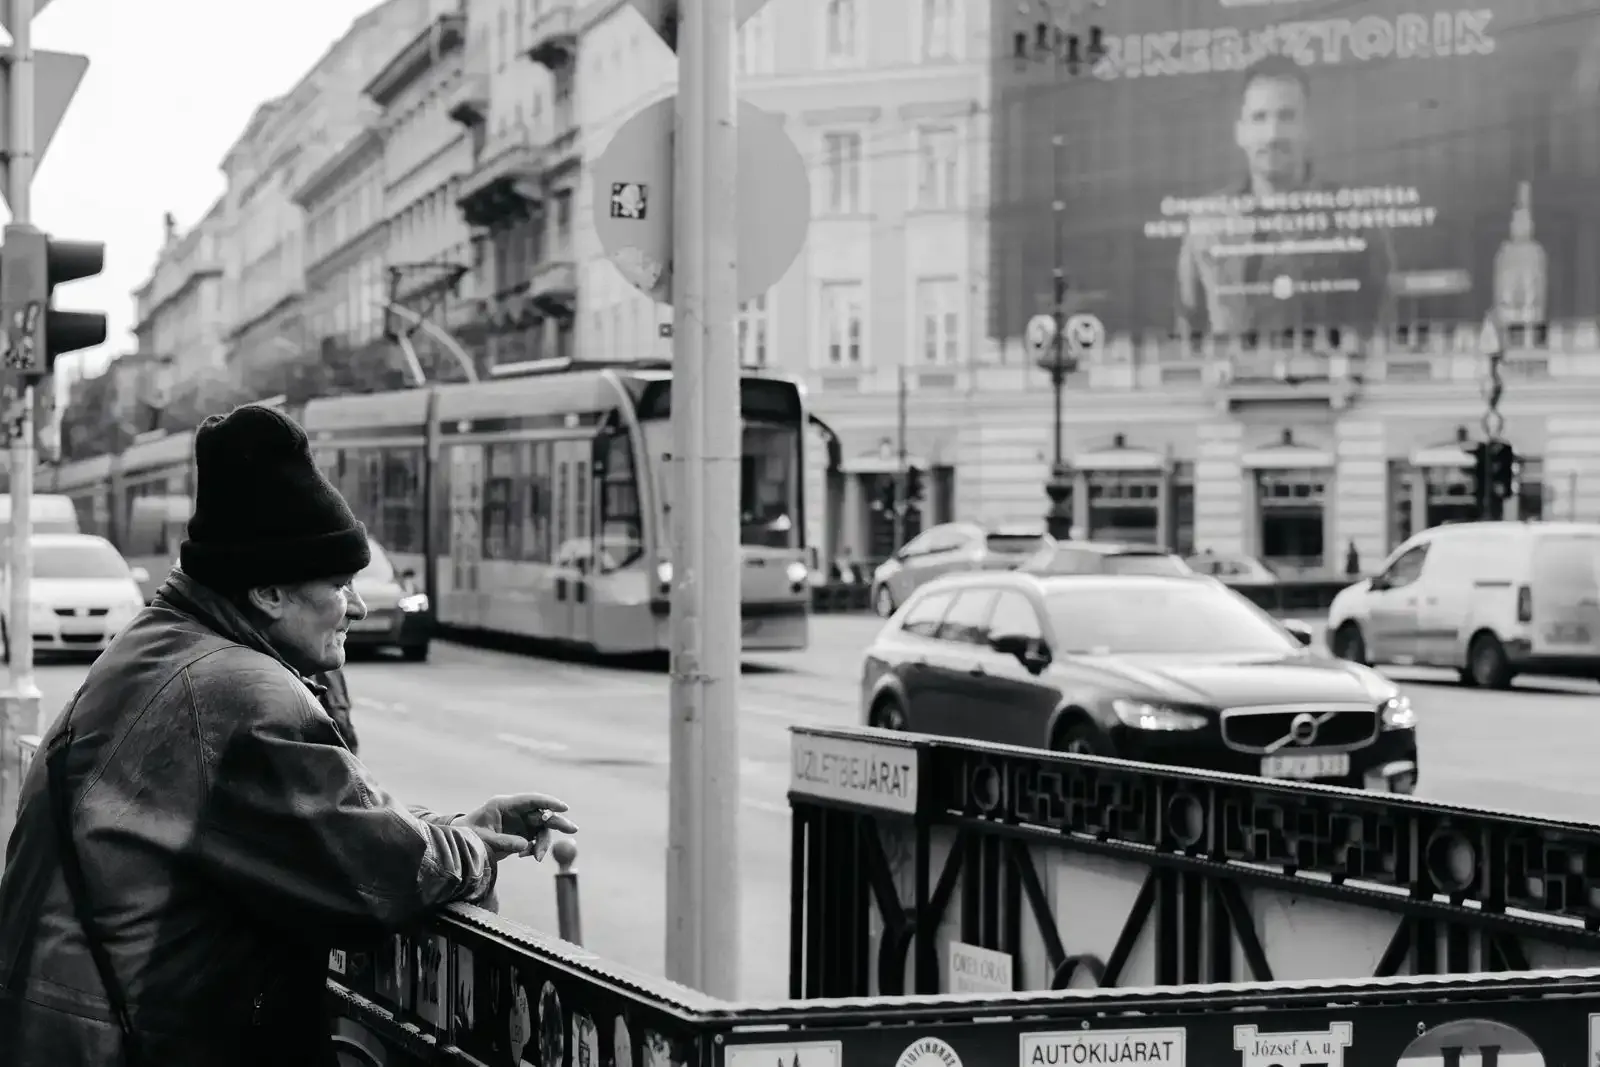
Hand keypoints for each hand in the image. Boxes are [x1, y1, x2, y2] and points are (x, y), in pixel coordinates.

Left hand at [458, 792, 577, 861]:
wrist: (461, 846)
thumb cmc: (468, 837)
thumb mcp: (483, 840)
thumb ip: (504, 842)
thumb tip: (525, 846)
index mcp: (504, 805)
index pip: (531, 800)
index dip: (549, 802)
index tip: (564, 808)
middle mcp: (515, 812)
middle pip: (541, 814)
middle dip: (557, 821)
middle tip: (573, 829)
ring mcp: (519, 824)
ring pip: (541, 830)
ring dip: (543, 844)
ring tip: (536, 858)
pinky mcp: (521, 835)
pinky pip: (535, 841)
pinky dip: (534, 849)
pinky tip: (526, 856)